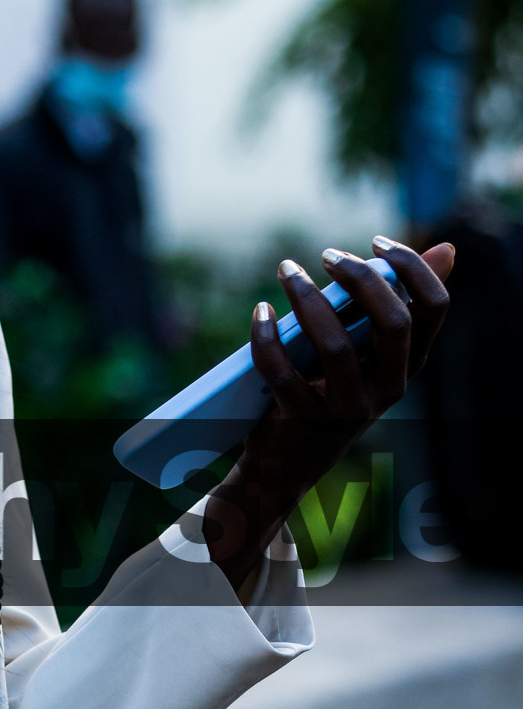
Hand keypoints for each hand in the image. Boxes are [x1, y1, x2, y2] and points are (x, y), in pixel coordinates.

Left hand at [202, 236, 454, 588]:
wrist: (285, 466)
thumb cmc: (327, 392)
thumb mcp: (366, 354)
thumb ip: (394, 303)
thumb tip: (447, 248)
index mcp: (408, 365)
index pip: (434, 309)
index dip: (414, 268)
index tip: (376, 242)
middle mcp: (388, 389)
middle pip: (393, 323)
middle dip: (362, 278)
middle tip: (327, 254)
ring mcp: (348, 409)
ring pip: (337, 346)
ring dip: (309, 299)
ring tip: (286, 271)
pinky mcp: (305, 421)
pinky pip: (283, 373)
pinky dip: (267, 337)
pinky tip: (261, 311)